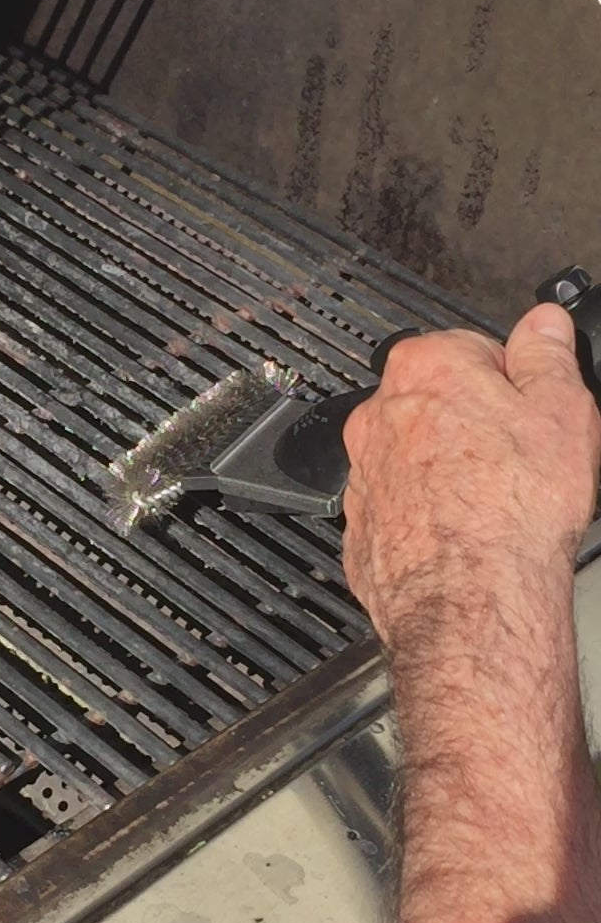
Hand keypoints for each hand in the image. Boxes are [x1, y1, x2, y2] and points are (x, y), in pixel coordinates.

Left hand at [342, 303, 600, 648]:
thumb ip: (548, 354)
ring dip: (449, 471)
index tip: (530, 411)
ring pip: (416, 457)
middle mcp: (380, 415)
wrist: (470, 598)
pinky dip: (427, 517)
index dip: (512, 384)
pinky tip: (464, 534)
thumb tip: (544, 324)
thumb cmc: (513, 509)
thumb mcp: (560, 409)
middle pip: (439, 403)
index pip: (474, 349)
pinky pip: (401, 508)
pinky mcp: (361, 527)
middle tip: (519, 461)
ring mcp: (363, 474)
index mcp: (426, 367)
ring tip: (494, 503)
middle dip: (477, 425)